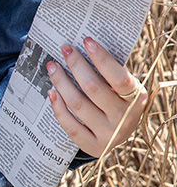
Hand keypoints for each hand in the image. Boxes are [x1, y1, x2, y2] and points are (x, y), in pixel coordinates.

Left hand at [46, 36, 147, 158]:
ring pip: (78, 104)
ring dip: (61, 82)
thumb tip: (86, 45)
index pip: (118, 77)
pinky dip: (58, 107)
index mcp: (135, 98)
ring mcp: (109, 134)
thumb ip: (111, 72)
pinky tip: (51, 91)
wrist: (118, 133)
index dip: (102, 58)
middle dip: (76, 65)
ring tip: (52, 67)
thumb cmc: (117, 100)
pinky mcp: (93, 145)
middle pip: (93, 88)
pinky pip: (70, 125)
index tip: (86, 41)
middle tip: (64, 49)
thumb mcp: (122, 87)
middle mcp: (124, 117)